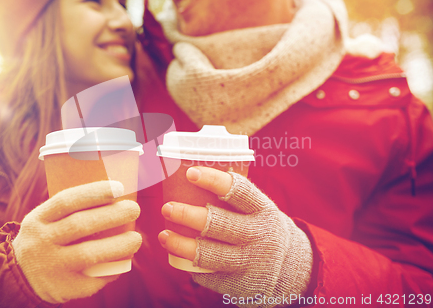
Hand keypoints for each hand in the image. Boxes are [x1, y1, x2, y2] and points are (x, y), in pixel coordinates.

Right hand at [12, 181, 141, 303]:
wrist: (19, 275)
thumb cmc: (47, 238)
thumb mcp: (46, 220)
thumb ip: (70, 210)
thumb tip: (115, 193)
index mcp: (38, 219)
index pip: (66, 201)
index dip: (94, 192)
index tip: (119, 188)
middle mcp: (40, 242)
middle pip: (80, 225)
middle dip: (112, 216)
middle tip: (134, 210)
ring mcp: (50, 266)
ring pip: (88, 254)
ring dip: (118, 246)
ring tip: (136, 239)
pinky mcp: (61, 288)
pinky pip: (92, 279)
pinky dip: (112, 269)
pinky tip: (124, 261)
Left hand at [158, 167, 312, 307]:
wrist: (292, 268)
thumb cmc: (261, 227)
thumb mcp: (260, 209)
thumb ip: (234, 196)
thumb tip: (190, 172)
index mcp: (263, 210)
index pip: (239, 191)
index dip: (213, 180)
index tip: (190, 173)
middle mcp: (260, 235)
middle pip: (218, 224)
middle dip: (188, 215)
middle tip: (167, 208)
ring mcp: (251, 262)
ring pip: (209, 254)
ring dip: (181, 244)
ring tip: (163, 235)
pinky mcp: (241, 284)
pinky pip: (209, 276)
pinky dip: (191, 267)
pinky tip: (177, 257)